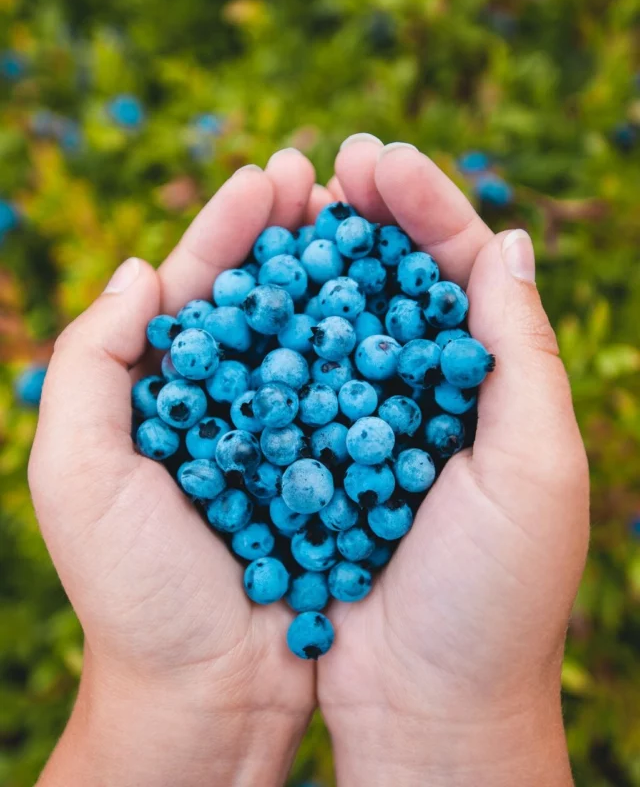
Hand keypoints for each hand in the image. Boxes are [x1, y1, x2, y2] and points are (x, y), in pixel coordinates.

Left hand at [29, 150, 318, 786]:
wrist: (210, 694)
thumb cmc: (137, 590)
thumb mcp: (80, 473)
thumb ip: (91, 364)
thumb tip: (136, 269)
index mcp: (160, 393)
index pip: (195, 288)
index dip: (230, 228)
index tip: (272, 177)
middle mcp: (224, 404)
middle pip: (261, 300)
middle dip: (290, 235)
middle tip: (327, 176)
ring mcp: (283, 434)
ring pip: (313, 338)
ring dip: (338, 279)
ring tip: (370, 221)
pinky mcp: (329, 471)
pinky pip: (353, 399)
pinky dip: (373, 353)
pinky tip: (400, 311)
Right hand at [316, 138, 589, 785]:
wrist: (426, 702)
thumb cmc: (493, 594)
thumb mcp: (534, 465)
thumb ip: (521, 353)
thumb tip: (509, 239)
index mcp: (492, 386)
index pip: (462, 270)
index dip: (425, 207)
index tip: (375, 160)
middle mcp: (431, 395)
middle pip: (398, 282)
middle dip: (370, 217)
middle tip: (330, 164)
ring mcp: (368, 425)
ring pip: (341, 321)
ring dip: (318, 262)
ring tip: (288, 207)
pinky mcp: (318, 461)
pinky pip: (295, 382)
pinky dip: (279, 335)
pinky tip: (255, 296)